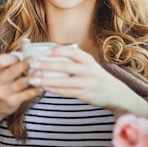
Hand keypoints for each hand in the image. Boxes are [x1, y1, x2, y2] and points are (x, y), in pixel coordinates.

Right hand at [0, 52, 42, 118]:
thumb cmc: (3, 83)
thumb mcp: (4, 70)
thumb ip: (16, 56)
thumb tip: (26, 40)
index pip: (1, 61)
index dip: (13, 57)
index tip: (23, 56)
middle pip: (11, 72)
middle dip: (24, 65)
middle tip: (36, 60)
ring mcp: (3, 93)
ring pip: (19, 84)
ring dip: (32, 78)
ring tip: (42, 73)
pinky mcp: (11, 102)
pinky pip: (25, 95)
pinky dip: (35, 91)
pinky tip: (43, 87)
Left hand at [27, 46, 147, 117]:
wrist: (115, 94)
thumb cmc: (96, 77)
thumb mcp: (89, 65)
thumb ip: (74, 60)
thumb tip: (50, 52)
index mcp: (88, 60)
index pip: (72, 52)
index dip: (57, 51)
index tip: (43, 51)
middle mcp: (88, 70)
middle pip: (65, 66)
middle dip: (46, 65)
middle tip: (32, 64)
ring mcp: (87, 84)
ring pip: (63, 82)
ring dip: (46, 81)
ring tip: (32, 79)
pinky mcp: (85, 95)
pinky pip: (66, 92)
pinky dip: (53, 90)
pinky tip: (43, 88)